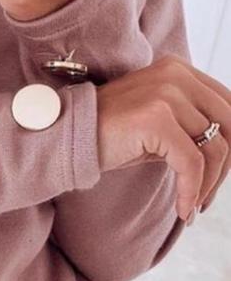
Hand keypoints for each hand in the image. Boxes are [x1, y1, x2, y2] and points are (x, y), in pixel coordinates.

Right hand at [96, 56, 230, 220]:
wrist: (66, 138)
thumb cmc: (110, 136)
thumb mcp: (159, 124)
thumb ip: (191, 126)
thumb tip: (228, 152)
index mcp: (180, 71)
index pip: (230, 106)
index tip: (220, 176)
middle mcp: (176, 75)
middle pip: (230, 126)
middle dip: (225, 169)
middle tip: (207, 197)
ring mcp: (167, 94)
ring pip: (215, 148)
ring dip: (208, 186)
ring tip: (193, 207)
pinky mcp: (156, 118)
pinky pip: (192, 163)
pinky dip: (192, 192)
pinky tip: (183, 210)